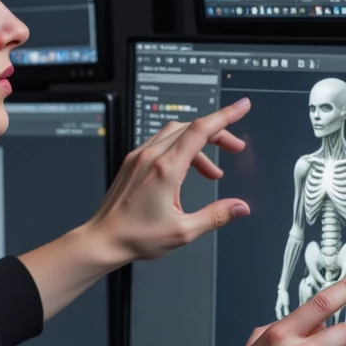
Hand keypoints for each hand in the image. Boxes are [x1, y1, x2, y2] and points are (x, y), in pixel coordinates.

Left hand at [84, 100, 251, 263]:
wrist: (103, 239)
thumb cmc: (135, 236)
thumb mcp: (184, 231)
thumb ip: (216, 216)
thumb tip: (240, 207)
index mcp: (165, 169)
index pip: (201, 130)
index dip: (225, 116)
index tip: (242, 106)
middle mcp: (150, 157)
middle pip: (191, 128)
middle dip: (218, 132)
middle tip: (236, 147)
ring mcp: (139, 157)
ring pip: (175, 133)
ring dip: (199, 143)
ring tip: (213, 171)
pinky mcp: (132, 162)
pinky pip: (161, 142)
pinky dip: (181, 148)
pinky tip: (188, 170)